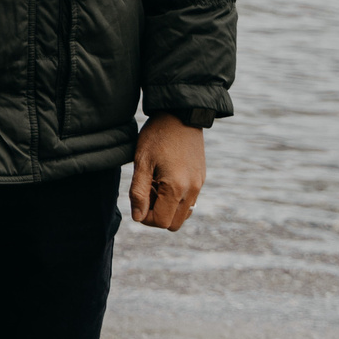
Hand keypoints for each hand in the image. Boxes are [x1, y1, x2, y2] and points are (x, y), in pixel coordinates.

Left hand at [129, 113, 205, 230]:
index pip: (161, 222)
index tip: (137, 200)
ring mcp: (199, 185)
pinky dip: (176, 200)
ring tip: (154, 185)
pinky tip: (165, 180)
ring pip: (183, 215)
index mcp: (176, 187)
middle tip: (145, 193)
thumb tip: (137, 217)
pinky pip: (189, 202)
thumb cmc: (157, 135)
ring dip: (166, 208)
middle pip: (173, 224)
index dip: (145, 218)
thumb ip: (138, 192)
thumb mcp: (142, 161)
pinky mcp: (201, 179)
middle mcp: (192, 190)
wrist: (180, 114)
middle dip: (156, 215)